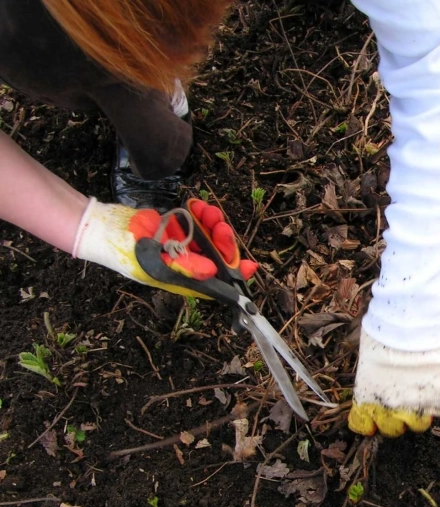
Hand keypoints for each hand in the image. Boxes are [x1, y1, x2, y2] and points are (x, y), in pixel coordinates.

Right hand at [72, 197, 256, 294]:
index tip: (250, 266)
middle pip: (215, 256)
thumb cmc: (124, 251)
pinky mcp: (174, 229)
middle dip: (222, 240)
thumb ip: (184, 266)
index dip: (234, 275)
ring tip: (208, 210)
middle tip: (221, 225)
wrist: (100, 227)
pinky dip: (200, 214)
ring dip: (213, 223)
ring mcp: (179, 246)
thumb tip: (213, 272)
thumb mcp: (153, 262)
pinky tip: (198, 205)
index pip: (215, 281)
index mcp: (181, 280)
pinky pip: (195, 222)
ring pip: (208, 237)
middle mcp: (184, 265)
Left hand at [347, 331, 439, 436]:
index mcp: (366, 398)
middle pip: (393, 430)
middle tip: (402, 401)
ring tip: (424, 392)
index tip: (372, 416)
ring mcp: (417, 406)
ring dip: (421, 411)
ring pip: (419, 424)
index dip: (369, 420)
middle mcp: (390, 408)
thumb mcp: (368, 355)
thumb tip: (383, 373)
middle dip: (396, 418)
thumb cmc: (384, 331)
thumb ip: (374, 374)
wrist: (409, 327)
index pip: (362, 424)